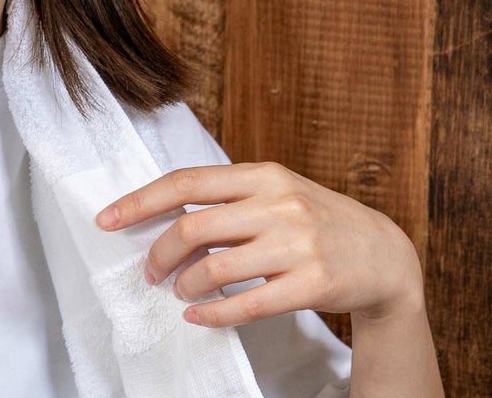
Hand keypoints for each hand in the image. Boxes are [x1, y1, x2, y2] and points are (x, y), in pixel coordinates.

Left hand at [95, 161, 423, 327]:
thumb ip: (228, 199)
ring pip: (216, 268)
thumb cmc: (315, 219)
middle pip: (193, 227)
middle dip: (158, 253)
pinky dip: (214, 314)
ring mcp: (296, 244)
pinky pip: (248, 305)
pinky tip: (198, 317)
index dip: (140, 201)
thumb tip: (164, 216)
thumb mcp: (276, 192)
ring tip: (178, 292)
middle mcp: (277, 203)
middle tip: (148, 271)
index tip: (107, 219)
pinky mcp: (312, 284)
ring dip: (185, 284)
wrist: (384, 253)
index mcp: (262, 174)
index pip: (186, 182)